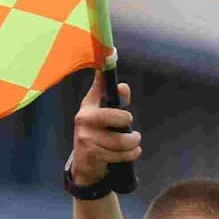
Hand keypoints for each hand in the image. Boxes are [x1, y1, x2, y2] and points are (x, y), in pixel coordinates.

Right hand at [68, 73, 139, 187]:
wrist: (85, 166)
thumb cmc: (96, 136)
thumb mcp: (102, 117)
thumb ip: (114, 100)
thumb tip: (124, 87)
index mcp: (88, 106)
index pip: (99, 87)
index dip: (104, 73)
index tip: (111, 52)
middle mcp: (83, 119)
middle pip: (120, 117)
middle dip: (130, 125)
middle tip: (133, 132)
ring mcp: (86, 137)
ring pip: (122, 140)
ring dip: (134, 143)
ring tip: (134, 143)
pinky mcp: (92, 153)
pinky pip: (120, 153)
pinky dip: (131, 154)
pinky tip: (132, 152)